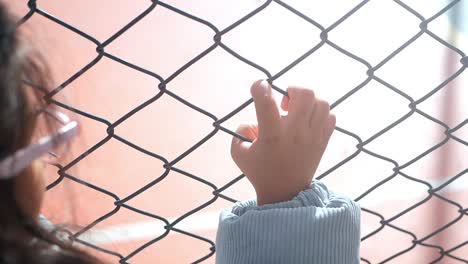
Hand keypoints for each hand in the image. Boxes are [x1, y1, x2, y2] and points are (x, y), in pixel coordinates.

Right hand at [231, 80, 335, 204]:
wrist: (285, 193)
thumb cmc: (259, 170)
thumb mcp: (238, 152)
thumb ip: (241, 130)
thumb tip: (256, 119)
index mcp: (272, 135)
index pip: (266, 101)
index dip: (260, 87)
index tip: (258, 86)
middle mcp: (295, 133)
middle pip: (304, 94)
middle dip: (292, 89)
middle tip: (284, 103)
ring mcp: (313, 137)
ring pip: (321, 102)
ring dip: (308, 100)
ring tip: (297, 111)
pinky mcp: (323, 141)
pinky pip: (330, 116)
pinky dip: (320, 112)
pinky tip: (307, 121)